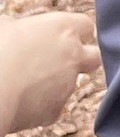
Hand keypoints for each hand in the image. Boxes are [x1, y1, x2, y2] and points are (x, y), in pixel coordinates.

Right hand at [0, 12, 100, 136]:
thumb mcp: (5, 26)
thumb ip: (19, 26)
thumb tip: (13, 27)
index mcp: (63, 27)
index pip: (85, 26)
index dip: (76, 33)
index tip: (64, 37)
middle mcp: (73, 54)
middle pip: (94, 57)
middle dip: (83, 61)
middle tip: (62, 63)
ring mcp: (68, 83)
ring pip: (69, 85)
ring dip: (55, 85)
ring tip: (23, 85)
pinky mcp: (55, 110)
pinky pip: (52, 109)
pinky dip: (40, 108)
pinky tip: (20, 103)